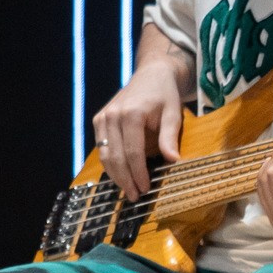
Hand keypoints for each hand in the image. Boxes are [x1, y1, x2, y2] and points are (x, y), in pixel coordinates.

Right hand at [92, 58, 186, 200]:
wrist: (151, 75)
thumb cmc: (165, 95)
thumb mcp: (173, 114)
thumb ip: (170, 138)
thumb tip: (173, 161)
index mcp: (131, 114)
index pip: (133, 152)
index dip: (138, 173)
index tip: (145, 189)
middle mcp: (112, 116)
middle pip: (116, 156)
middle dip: (125, 179)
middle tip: (135, 196)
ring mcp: (103, 118)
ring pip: (105, 155)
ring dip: (116, 175)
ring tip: (129, 190)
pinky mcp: (99, 121)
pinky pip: (102, 148)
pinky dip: (111, 164)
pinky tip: (121, 175)